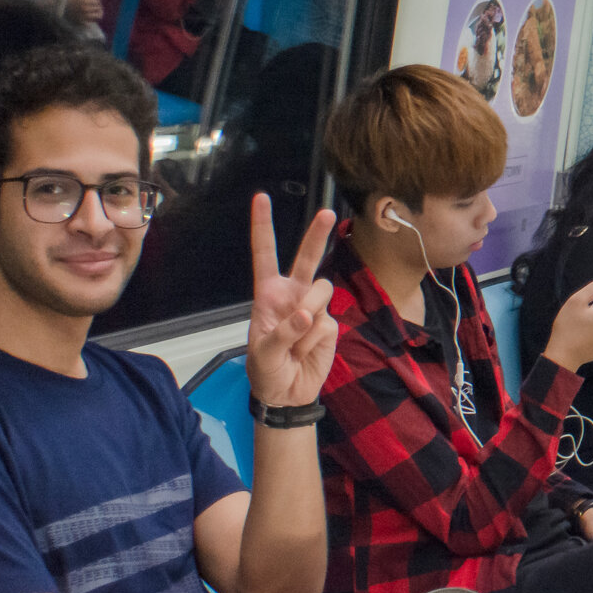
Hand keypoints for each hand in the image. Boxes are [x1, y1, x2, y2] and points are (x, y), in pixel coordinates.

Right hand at [64, 0, 103, 25]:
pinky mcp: (81, 23)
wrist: (58, 10)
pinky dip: (90, 22)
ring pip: (98, 17)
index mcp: (85, 0)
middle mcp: (85, 8)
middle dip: (98, 9)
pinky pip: (91, 23)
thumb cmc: (71, 2)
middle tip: (92, 9)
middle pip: (99, 9)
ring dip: (97, 15)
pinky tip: (87, 19)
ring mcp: (83, 16)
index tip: (92, 4)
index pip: (98, 3)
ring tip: (93, 14)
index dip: (96, 3)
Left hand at [243, 194, 338, 408]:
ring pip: (322, 292)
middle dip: (317, 234)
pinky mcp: (330, 324)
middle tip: (327, 214)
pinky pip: (327, 323)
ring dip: (309, 318)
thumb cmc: (266, 370)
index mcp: (268, 293)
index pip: (265, 255)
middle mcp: (293, 294)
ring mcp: (314, 308)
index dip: (263, 227)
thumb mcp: (262, 353)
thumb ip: (282, 331)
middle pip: (307, 258)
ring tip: (296, 344)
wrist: (287, 394)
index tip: (261, 198)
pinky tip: (307, 352)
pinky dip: (315, 341)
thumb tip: (307, 314)